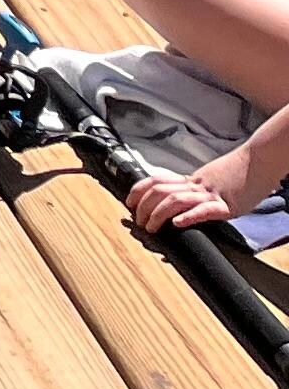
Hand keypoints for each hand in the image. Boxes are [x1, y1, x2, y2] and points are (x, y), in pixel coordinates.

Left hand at [129, 155, 247, 235]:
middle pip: (160, 191)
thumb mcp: (210, 180)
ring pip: (175, 199)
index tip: (130, 204)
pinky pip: (205, 209)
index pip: (156, 181)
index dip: (138, 192)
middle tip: (139, 222)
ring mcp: (210, 194)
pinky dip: (189, 216)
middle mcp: (196, 185)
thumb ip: (195, 190)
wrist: (259, 161)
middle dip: (144, 207)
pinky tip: (178, 223)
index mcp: (191, 180)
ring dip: (158, 214)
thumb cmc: (238, 173)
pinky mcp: (227, 205)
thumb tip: (182, 203)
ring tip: (152, 227)